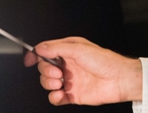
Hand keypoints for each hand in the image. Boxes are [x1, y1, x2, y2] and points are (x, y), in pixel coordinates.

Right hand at [24, 37, 142, 105]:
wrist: (118, 80)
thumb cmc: (105, 61)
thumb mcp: (78, 49)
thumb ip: (56, 48)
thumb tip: (40, 48)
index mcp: (69, 50)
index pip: (46, 51)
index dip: (35, 55)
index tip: (28, 61)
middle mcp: (68, 64)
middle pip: (44, 68)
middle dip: (46, 71)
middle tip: (57, 73)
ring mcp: (69, 80)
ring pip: (48, 83)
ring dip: (49, 84)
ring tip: (60, 83)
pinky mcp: (72, 94)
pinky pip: (55, 98)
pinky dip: (54, 97)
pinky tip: (60, 94)